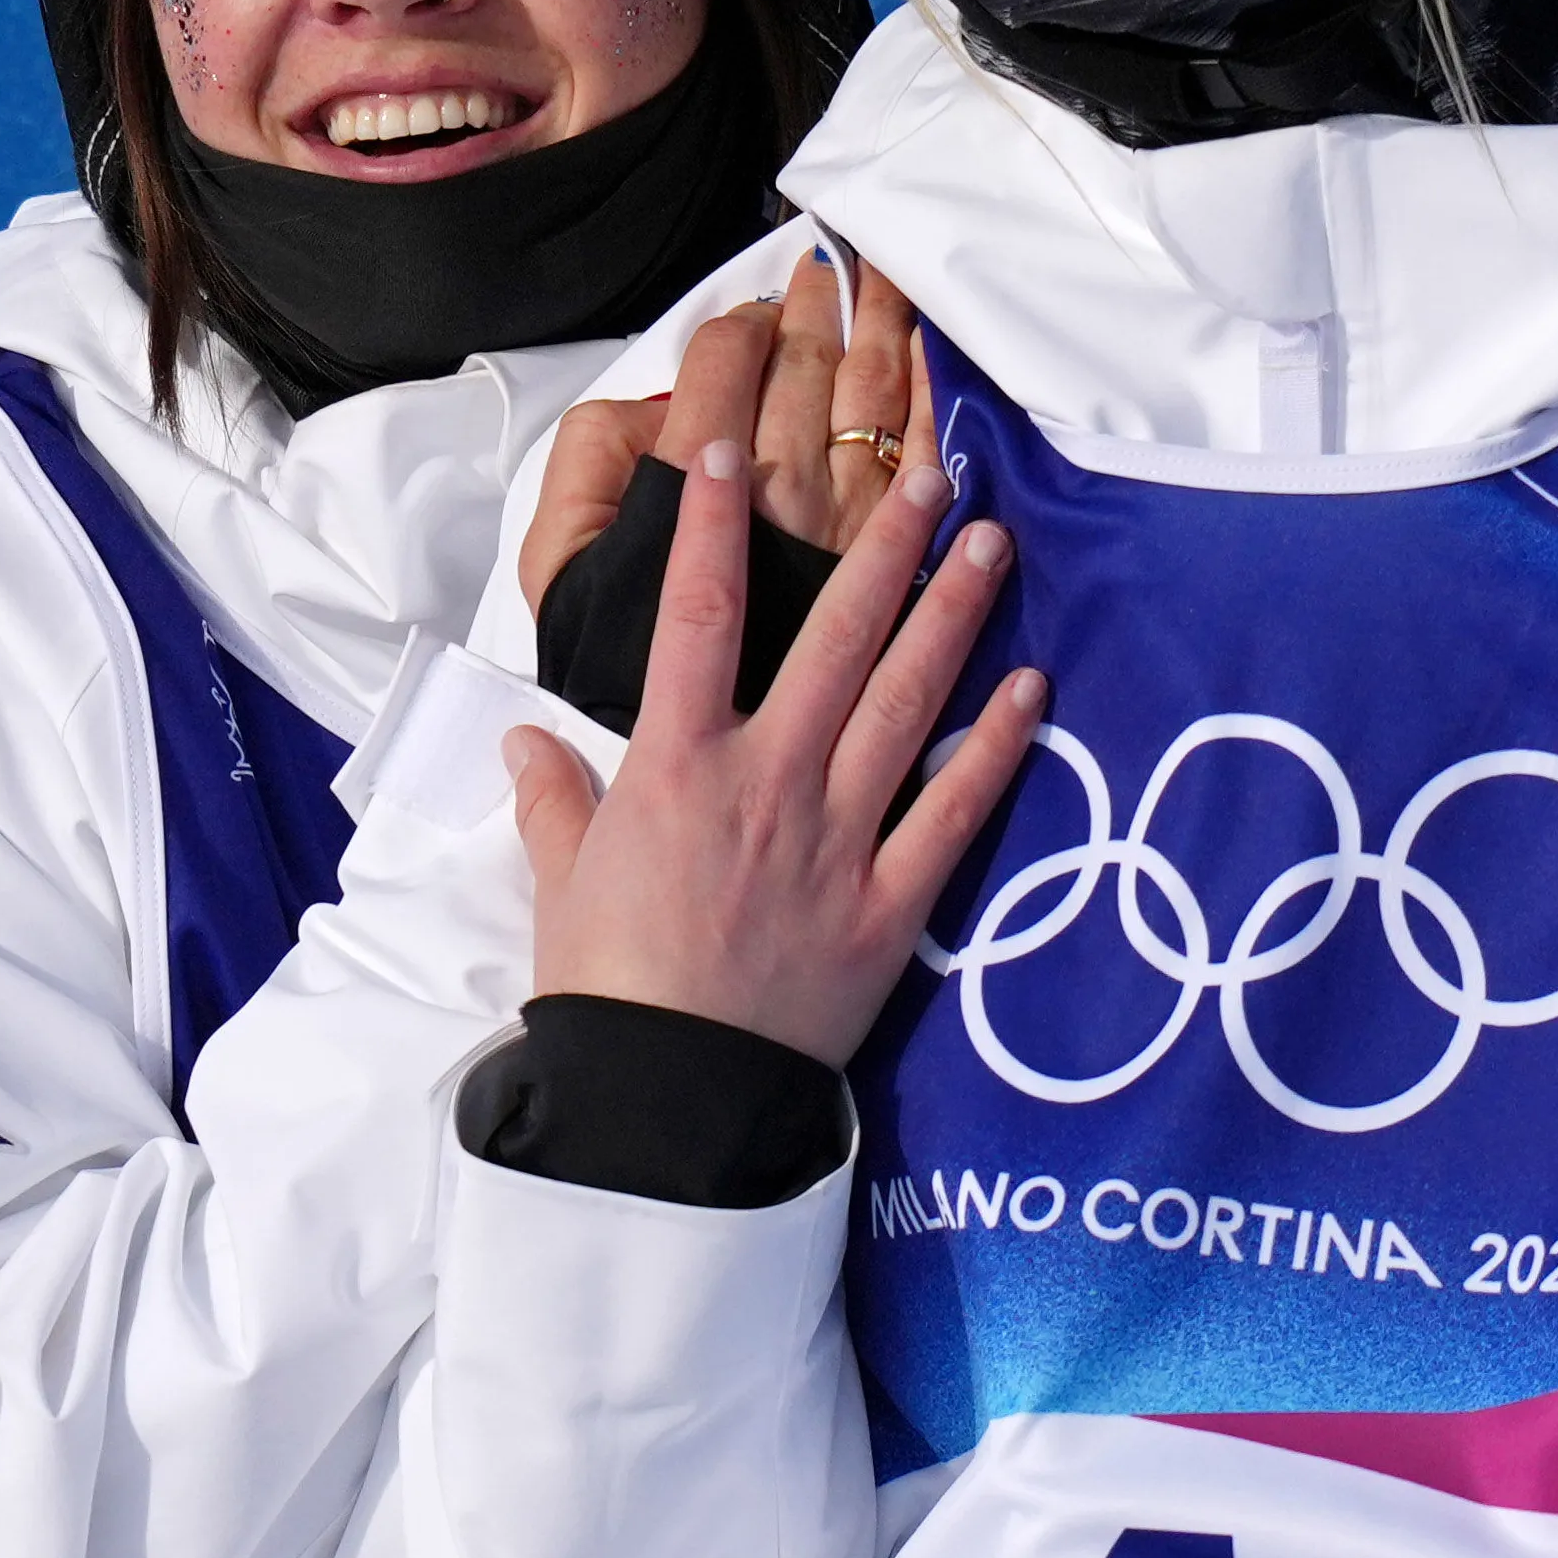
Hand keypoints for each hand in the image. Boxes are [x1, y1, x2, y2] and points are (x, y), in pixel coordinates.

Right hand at [502, 310, 1043, 1066]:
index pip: (694, 617)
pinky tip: (1030, 689)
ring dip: (953, 618)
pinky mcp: (892, 904)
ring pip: (907, 702)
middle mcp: (768, 780)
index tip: (724, 454)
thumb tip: (527, 744)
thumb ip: (554, 804)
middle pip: (835, 638)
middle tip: (931, 477)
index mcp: (677, 768)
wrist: (666, 1103)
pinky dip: (996, 748)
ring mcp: (839, 837)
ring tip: (992, 546)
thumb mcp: (560, 885)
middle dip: (886, 548)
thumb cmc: (605, 990)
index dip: (708, 529)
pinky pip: (955, 811)